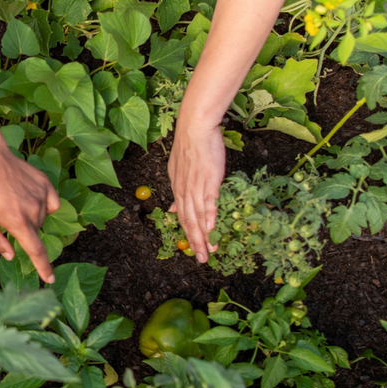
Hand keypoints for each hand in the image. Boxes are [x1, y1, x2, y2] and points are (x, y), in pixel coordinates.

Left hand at [0, 135, 60, 282]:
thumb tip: (11, 255)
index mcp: (17, 222)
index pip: (36, 251)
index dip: (44, 268)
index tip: (50, 280)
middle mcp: (33, 210)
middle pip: (34, 231)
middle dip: (22, 229)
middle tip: (4, 213)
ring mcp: (41, 196)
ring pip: (42, 217)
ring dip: (30, 215)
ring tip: (11, 199)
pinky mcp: (45, 184)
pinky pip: (51, 203)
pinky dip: (42, 204)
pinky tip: (28, 195)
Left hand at [167, 117, 227, 263]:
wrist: (194, 128)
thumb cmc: (190, 148)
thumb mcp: (178, 172)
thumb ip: (178, 193)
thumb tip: (174, 210)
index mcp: (178, 190)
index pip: (183, 218)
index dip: (189, 236)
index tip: (195, 251)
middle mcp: (185, 191)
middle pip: (189, 222)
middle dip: (196, 243)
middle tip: (202, 260)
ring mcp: (196, 186)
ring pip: (198, 216)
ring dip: (203, 235)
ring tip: (209, 251)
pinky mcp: (209, 179)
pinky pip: (208, 200)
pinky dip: (209, 215)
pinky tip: (212, 228)